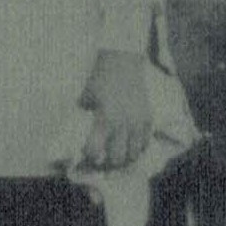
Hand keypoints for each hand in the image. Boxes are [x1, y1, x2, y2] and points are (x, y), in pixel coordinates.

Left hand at [80, 49, 151, 168]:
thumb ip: (84, 119)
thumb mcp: (85, 99)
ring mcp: (138, 122)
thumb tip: (77, 137)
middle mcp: (123, 124)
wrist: (122, 61)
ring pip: (134, 155)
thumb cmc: (99, 79)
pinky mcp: (148, 118)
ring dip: (124, 159)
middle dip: (108, 163)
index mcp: (105, 119)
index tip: (89, 155)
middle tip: (102, 161)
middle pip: (117, 159)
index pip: (96, 150)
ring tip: (117, 156)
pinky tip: (130, 147)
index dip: (90, 156)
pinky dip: (138, 149)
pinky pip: (145, 143)